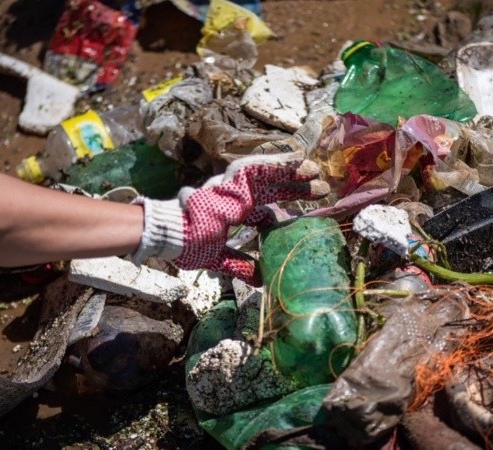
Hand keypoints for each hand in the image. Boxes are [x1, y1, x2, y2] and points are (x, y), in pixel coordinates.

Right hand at [133, 151, 328, 284]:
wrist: (171, 235)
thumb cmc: (189, 245)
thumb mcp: (219, 258)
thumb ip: (240, 265)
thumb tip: (260, 279)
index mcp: (232, 211)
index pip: (265, 205)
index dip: (285, 205)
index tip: (306, 210)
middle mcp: (233, 195)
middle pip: (270, 187)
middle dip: (294, 186)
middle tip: (321, 187)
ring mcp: (231, 187)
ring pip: (266, 173)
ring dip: (290, 172)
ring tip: (314, 171)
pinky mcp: (229, 183)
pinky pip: (256, 169)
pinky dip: (277, 163)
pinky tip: (297, 159)